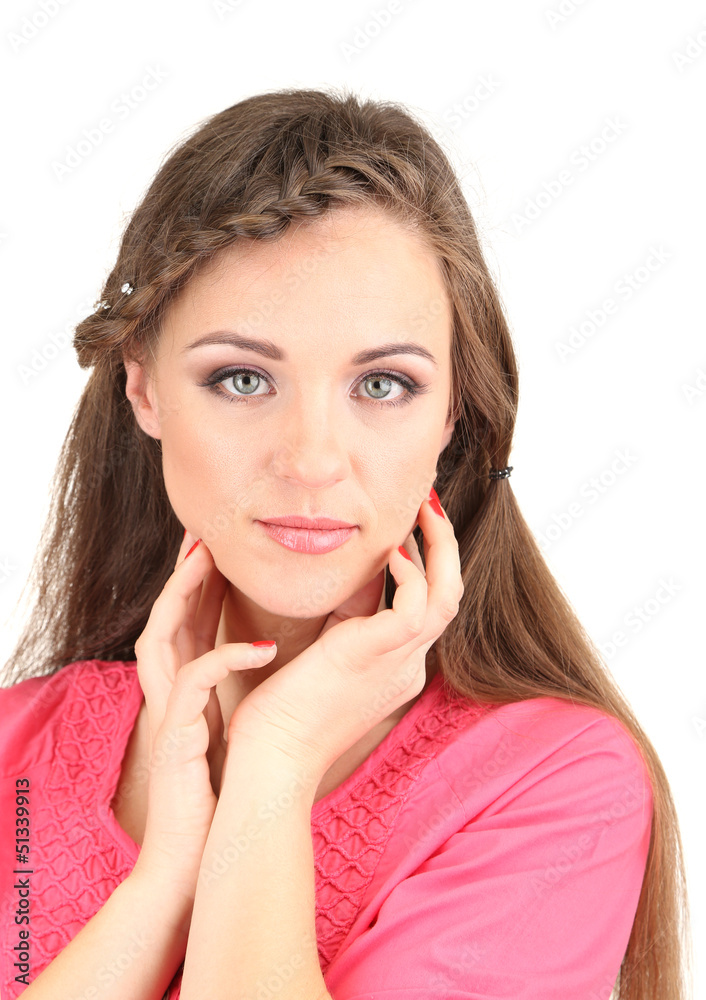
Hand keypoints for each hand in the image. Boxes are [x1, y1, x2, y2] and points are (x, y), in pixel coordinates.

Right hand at [130, 530, 278, 899]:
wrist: (204, 841)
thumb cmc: (228, 776)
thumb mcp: (246, 712)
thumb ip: (254, 675)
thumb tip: (289, 639)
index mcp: (191, 680)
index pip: (194, 614)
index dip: (208, 575)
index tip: (230, 542)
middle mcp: (173, 686)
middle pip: (170, 611)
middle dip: (187, 570)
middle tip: (209, 531)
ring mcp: (169, 707)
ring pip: (164, 633)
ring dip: (186, 593)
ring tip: (211, 559)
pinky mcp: (174, 731)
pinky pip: (194, 681)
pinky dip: (226, 657)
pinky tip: (263, 647)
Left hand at [224, 491, 462, 777]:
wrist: (272, 759)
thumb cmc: (284, 714)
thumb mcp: (324, 656)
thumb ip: (344, 619)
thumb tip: (352, 576)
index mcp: (396, 668)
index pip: (428, 609)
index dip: (428, 564)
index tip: (411, 528)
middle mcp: (408, 665)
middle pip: (450, 596)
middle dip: (443, 545)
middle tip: (429, 503)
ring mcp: (399, 663)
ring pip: (447, 596)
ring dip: (439, 546)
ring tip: (424, 506)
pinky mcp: (378, 656)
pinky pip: (416, 606)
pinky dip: (412, 573)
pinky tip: (392, 551)